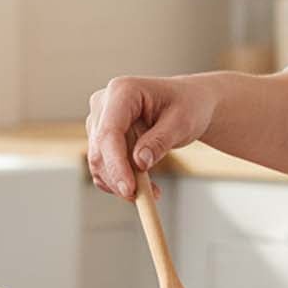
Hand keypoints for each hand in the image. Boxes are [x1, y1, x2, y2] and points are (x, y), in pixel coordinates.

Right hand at [85, 75, 216, 199]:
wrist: (188, 102)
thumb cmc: (188, 104)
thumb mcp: (182, 122)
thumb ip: (160, 140)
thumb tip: (140, 162)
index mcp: (123, 90)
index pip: (109, 132)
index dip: (116, 163)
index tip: (129, 189)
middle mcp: (104, 103)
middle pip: (100, 150)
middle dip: (120, 178)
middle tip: (146, 197)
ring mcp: (100, 120)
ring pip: (99, 162)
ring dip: (122, 182)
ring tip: (154, 191)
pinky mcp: (101, 137)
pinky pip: (104, 167)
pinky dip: (120, 181)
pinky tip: (145, 187)